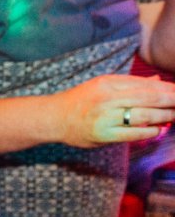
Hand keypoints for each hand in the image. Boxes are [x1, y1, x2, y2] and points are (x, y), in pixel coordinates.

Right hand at [54, 74, 174, 147]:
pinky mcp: (104, 134)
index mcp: (108, 83)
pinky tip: (158, 130)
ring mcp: (105, 117)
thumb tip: (159, 82)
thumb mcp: (103, 85)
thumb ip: (131, 84)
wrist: (54, 118)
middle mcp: (107, 98)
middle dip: (171, 101)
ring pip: (143, 115)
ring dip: (164, 116)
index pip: (145, 85)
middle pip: (148, 98)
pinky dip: (149, 131)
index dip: (167, 89)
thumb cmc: (81, 101)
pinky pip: (133, 133)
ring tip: (174, 116)